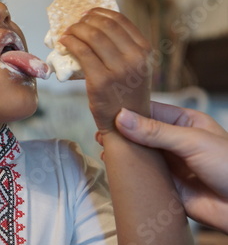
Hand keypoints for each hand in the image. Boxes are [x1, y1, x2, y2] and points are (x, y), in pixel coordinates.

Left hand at [60, 8, 151, 133]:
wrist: (126, 124)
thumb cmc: (126, 94)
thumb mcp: (135, 67)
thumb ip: (123, 47)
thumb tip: (96, 25)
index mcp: (145, 50)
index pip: (120, 20)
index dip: (100, 12)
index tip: (88, 13)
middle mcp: (135, 58)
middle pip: (104, 25)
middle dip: (85, 20)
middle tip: (74, 23)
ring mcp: (118, 69)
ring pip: (92, 36)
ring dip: (75, 30)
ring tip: (68, 32)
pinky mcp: (100, 81)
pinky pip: (81, 52)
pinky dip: (70, 42)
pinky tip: (64, 42)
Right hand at [115, 101, 227, 232]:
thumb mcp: (192, 141)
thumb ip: (155, 131)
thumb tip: (122, 118)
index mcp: (185, 122)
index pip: (150, 110)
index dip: (129, 110)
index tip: (107, 110)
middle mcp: (175, 141)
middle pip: (141, 132)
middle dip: (122, 131)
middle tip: (101, 131)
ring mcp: (170, 163)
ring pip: (140, 153)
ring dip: (123, 151)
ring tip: (104, 147)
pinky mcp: (166, 185)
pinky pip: (142, 175)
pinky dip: (128, 171)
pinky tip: (116, 167)